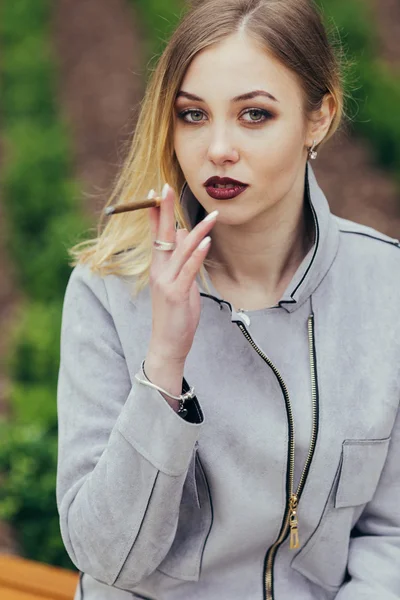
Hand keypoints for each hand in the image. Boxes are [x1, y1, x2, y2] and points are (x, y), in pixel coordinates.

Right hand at [147, 183, 217, 365]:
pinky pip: (189, 269)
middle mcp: (158, 271)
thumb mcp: (177, 283)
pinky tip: (206, 241)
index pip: (154, 234)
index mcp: (158, 267)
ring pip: (180, 249)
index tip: (155, 192)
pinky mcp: (177, 293)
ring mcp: (166, 282)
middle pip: (161, 235)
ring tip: (213, 214)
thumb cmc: (174, 313)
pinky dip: (197, 254)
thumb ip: (179, 259)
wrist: (167, 343)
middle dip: (163, 210)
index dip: (154, 214)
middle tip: (166, 187)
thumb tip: (181, 234)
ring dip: (197, 230)